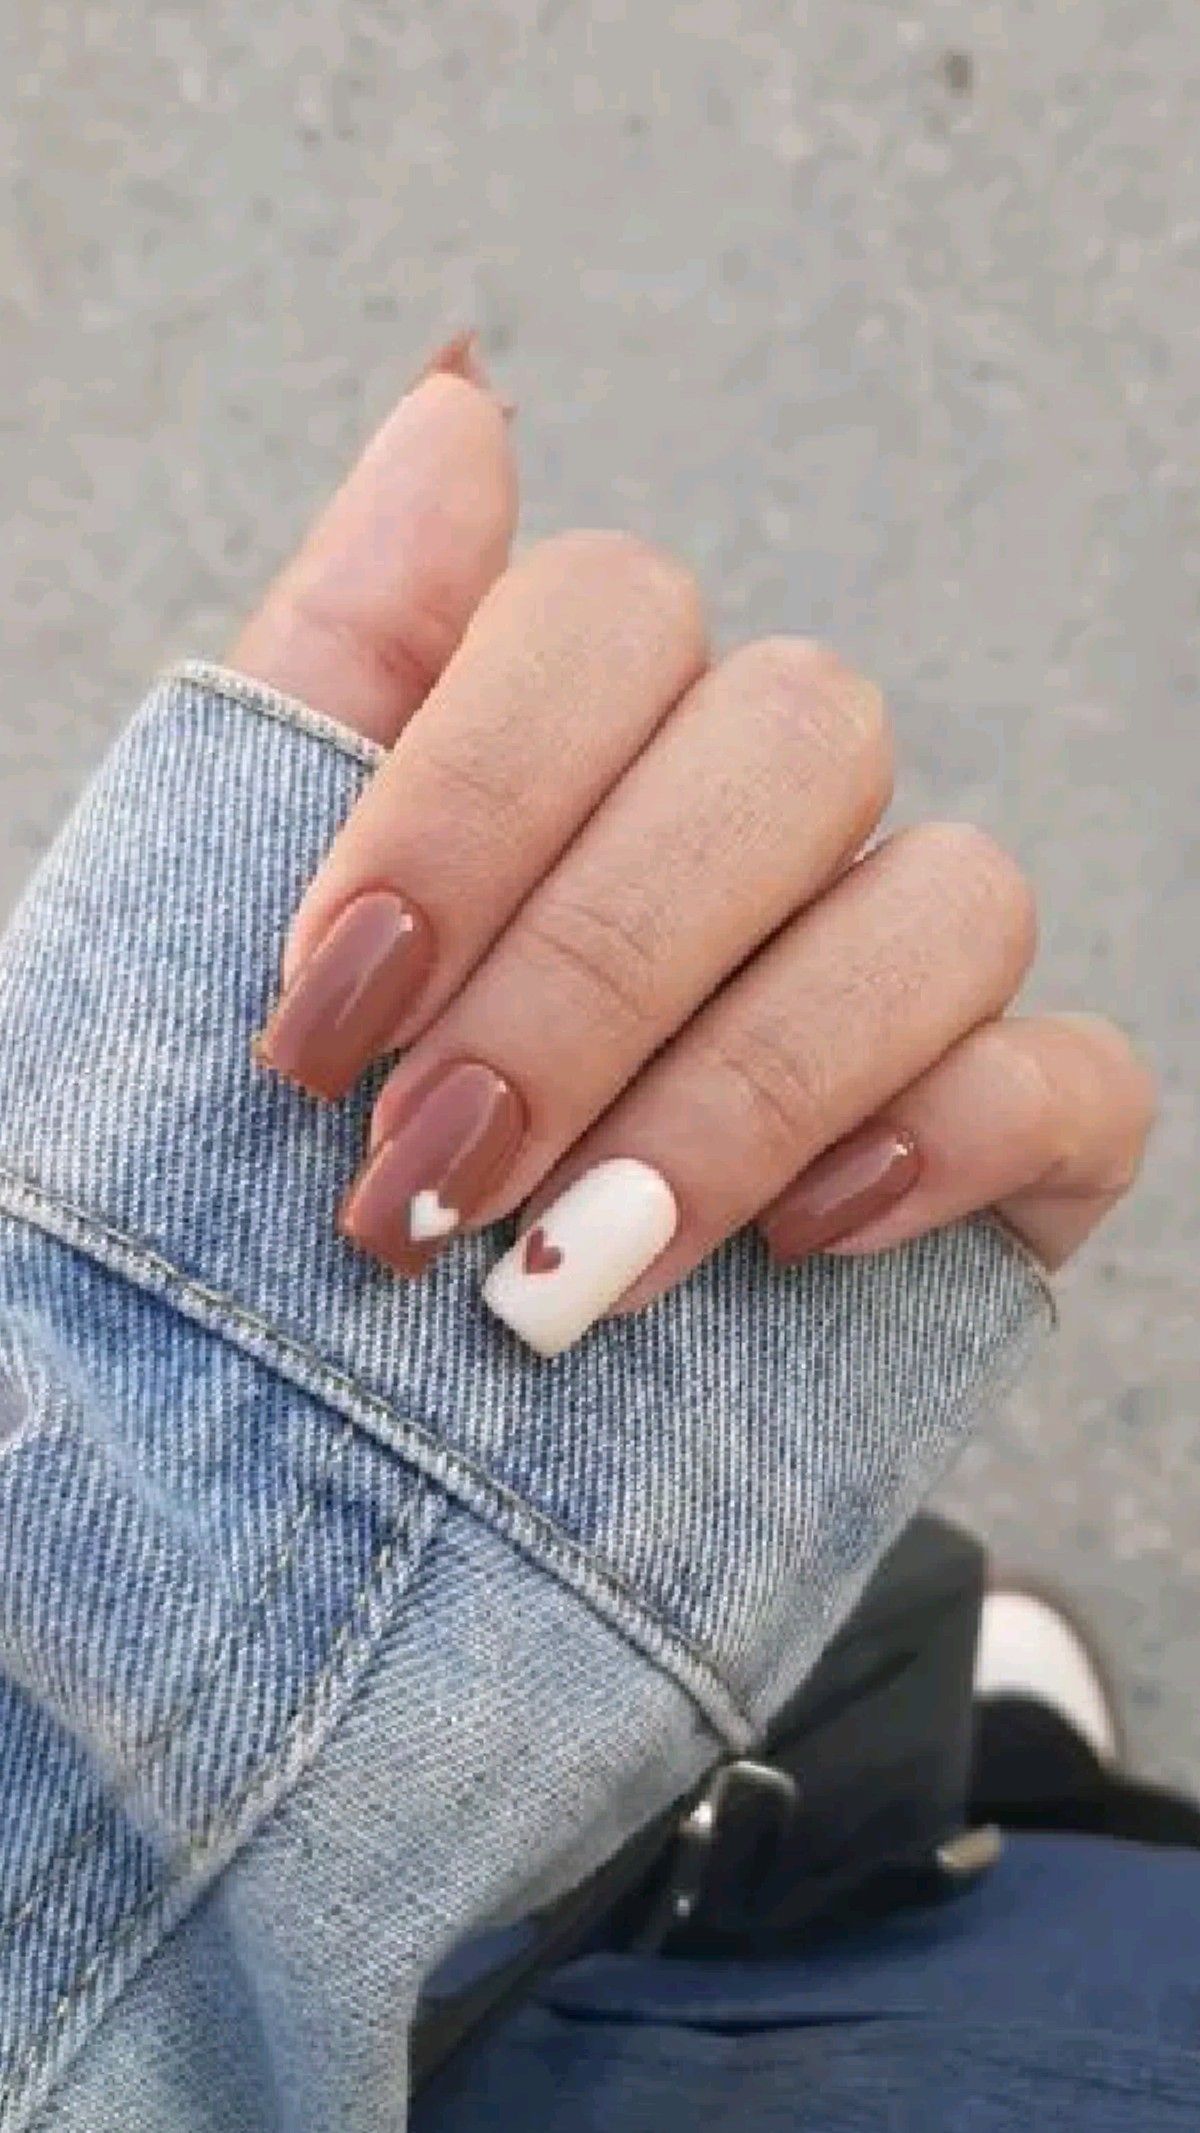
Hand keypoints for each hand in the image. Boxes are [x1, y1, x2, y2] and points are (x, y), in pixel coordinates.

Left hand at [240, 334, 1153, 1355]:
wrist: (380, 1455)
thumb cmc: (310, 1174)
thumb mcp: (251, 923)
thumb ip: (346, 664)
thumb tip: (455, 404)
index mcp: (589, 739)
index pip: (609, 615)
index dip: (472, 802)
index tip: (327, 1016)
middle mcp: (764, 820)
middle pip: (798, 739)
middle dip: (593, 971)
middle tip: (425, 1181)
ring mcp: (900, 971)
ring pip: (945, 899)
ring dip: (738, 1089)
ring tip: (566, 1269)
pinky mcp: (1011, 1133)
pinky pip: (1065, 1078)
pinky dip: (940, 1144)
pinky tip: (796, 1246)